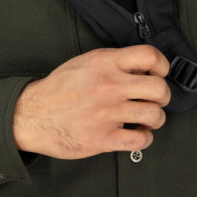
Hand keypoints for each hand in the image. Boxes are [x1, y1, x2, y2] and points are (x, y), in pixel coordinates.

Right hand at [12, 46, 170, 159]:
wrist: (33, 114)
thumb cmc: (59, 87)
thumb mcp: (86, 62)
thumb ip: (114, 62)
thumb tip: (142, 68)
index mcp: (105, 62)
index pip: (149, 56)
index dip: (163, 65)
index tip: (160, 73)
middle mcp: (109, 86)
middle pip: (159, 89)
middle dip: (164, 96)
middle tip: (156, 99)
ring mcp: (107, 113)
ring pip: (155, 115)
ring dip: (156, 118)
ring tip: (145, 117)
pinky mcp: (103, 138)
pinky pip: (141, 140)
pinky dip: (144, 137)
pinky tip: (136, 132)